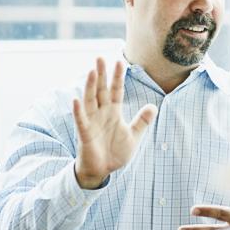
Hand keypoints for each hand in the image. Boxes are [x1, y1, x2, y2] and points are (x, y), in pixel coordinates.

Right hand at [72, 58, 156, 188]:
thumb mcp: (133, 136)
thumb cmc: (115, 153)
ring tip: (90, 71)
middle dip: (101, 75)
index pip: (116, 90)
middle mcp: (101, 113)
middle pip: (101, 90)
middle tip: (100, 58)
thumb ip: (142, 121)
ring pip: (90, 100)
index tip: (120, 61)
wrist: (102, 171)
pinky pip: (81, 120)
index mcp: (113, 112)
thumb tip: (154, 106)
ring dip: (89, 86)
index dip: (118, 77)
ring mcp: (92, 122)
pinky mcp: (85, 133)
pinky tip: (76, 100)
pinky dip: (78, 111)